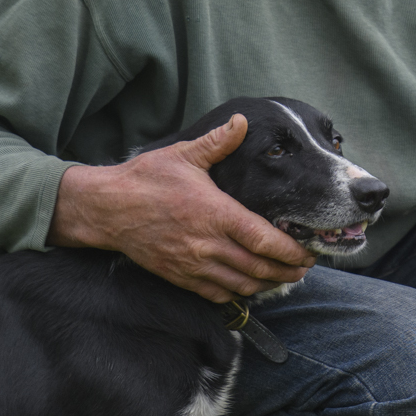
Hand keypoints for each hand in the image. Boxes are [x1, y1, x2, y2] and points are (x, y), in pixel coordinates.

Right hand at [49, 113, 313, 301]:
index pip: (264, 241)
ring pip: (242, 285)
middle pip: (259, 269)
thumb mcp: (183, 154)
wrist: (106, 209)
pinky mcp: (180, 277)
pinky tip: (251, 286)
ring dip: (268, 284)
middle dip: (288, 271)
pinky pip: (218, 294)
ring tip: (285, 277)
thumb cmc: (145, 179)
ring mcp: (194, 265)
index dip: (291, 251)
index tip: (308, 252)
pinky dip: (240, 293)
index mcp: (215, 214)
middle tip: (305, 267)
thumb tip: (241, 121)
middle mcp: (208, 245)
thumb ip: (217, 142)